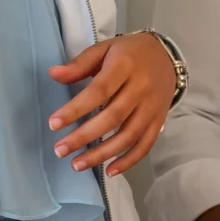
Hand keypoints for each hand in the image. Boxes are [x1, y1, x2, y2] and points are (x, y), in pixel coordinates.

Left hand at [47, 33, 176, 177]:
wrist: (166, 55)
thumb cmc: (129, 53)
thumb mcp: (104, 49)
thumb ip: (79, 64)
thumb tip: (53, 74)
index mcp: (125, 66)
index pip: (99, 91)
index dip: (76, 109)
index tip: (54, 124)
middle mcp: (141, 88)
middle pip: (112, 117)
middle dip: (84, 136)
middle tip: (60, 150)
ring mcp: (152, 107)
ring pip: (128, 136)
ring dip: (102, 153)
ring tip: (77, 164)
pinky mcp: (159, 120)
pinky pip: (145, 145)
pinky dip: (129, 161)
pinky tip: (109, 171)